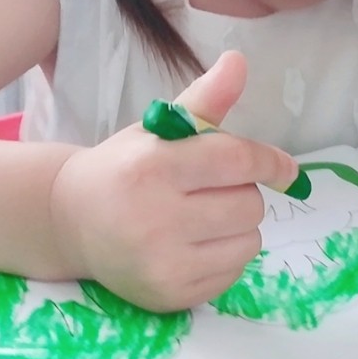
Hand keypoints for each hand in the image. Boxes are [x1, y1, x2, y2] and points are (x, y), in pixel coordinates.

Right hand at [49, 51, 298, 312]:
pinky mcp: (170, 297)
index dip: (270, 163)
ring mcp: (162, 263)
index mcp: (152, 167)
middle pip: (248, 204)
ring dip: (238, 226)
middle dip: (241, 192)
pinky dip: (225, 256)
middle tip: (210, 189)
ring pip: (248, 242)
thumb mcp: (159, 129)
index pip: (235, 161)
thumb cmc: (124, 168)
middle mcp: (154, 218)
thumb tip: (239, 62)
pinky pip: (233, 274)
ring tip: (202, 217)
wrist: (71, 222)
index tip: (286, 170)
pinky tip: (194, 244)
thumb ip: (205, 101)